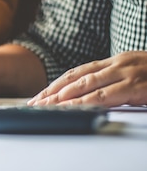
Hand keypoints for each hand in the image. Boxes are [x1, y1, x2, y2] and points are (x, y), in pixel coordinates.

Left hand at [28, 51, 146, 106]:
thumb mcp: (136, 76)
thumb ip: (116, 84)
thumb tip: (91, 97)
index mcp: (116, 61)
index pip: (78, 72)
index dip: (57, 84)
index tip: (40, 96)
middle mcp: (118, 64)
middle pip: (76, 78)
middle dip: (52, 92)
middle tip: (34, 104)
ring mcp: (126, 73)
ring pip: (85, 85)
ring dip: (62, 97)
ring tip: (45, 107)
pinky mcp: (135, 85)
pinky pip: (104, 95)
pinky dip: (84, 102)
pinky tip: (70, 108)